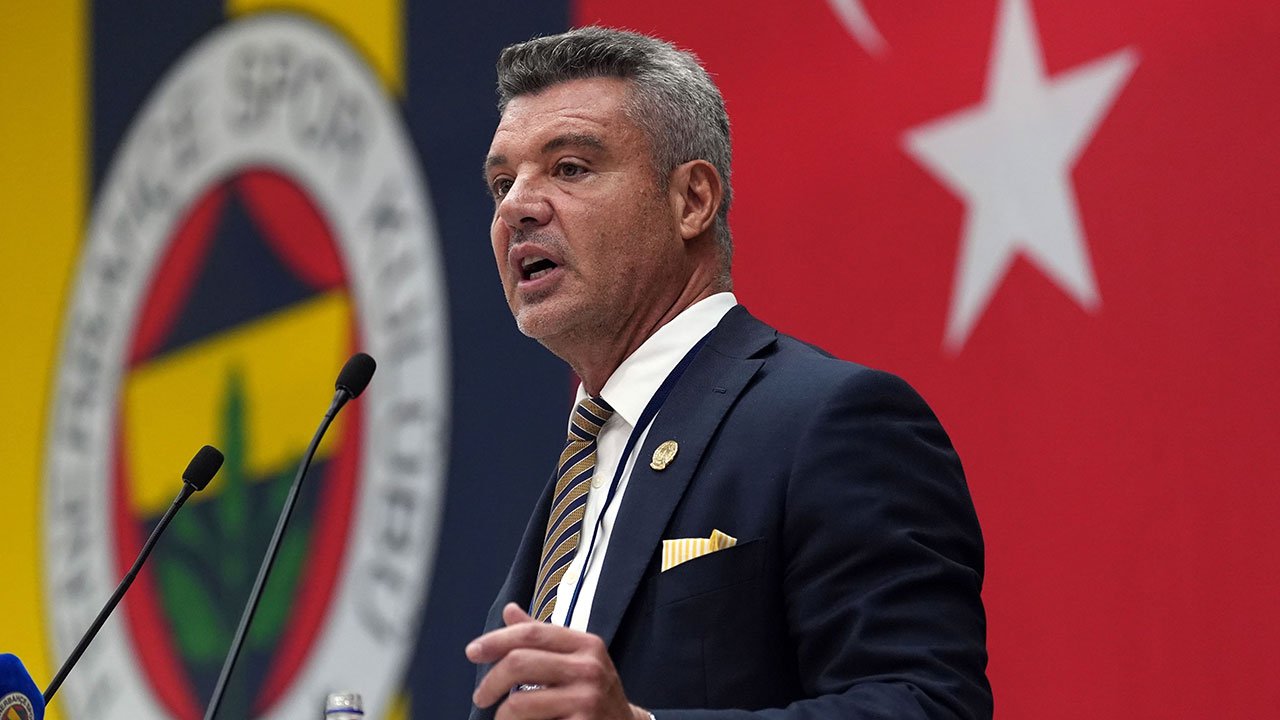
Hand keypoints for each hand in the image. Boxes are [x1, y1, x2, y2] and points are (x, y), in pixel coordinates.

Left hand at [467, 603, 649, 719]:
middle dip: (490, 682)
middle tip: (480, 696)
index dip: (496, 640)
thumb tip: (510, 611)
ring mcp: (587, 700)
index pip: (531, 633)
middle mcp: (589, 668)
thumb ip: (542, 637)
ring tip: (503, 719)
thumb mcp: (575, 659)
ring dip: (501, 715)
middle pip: (519, 663)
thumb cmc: (593, 693)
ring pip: (518, 703)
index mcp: (586, 644)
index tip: (473, 652)